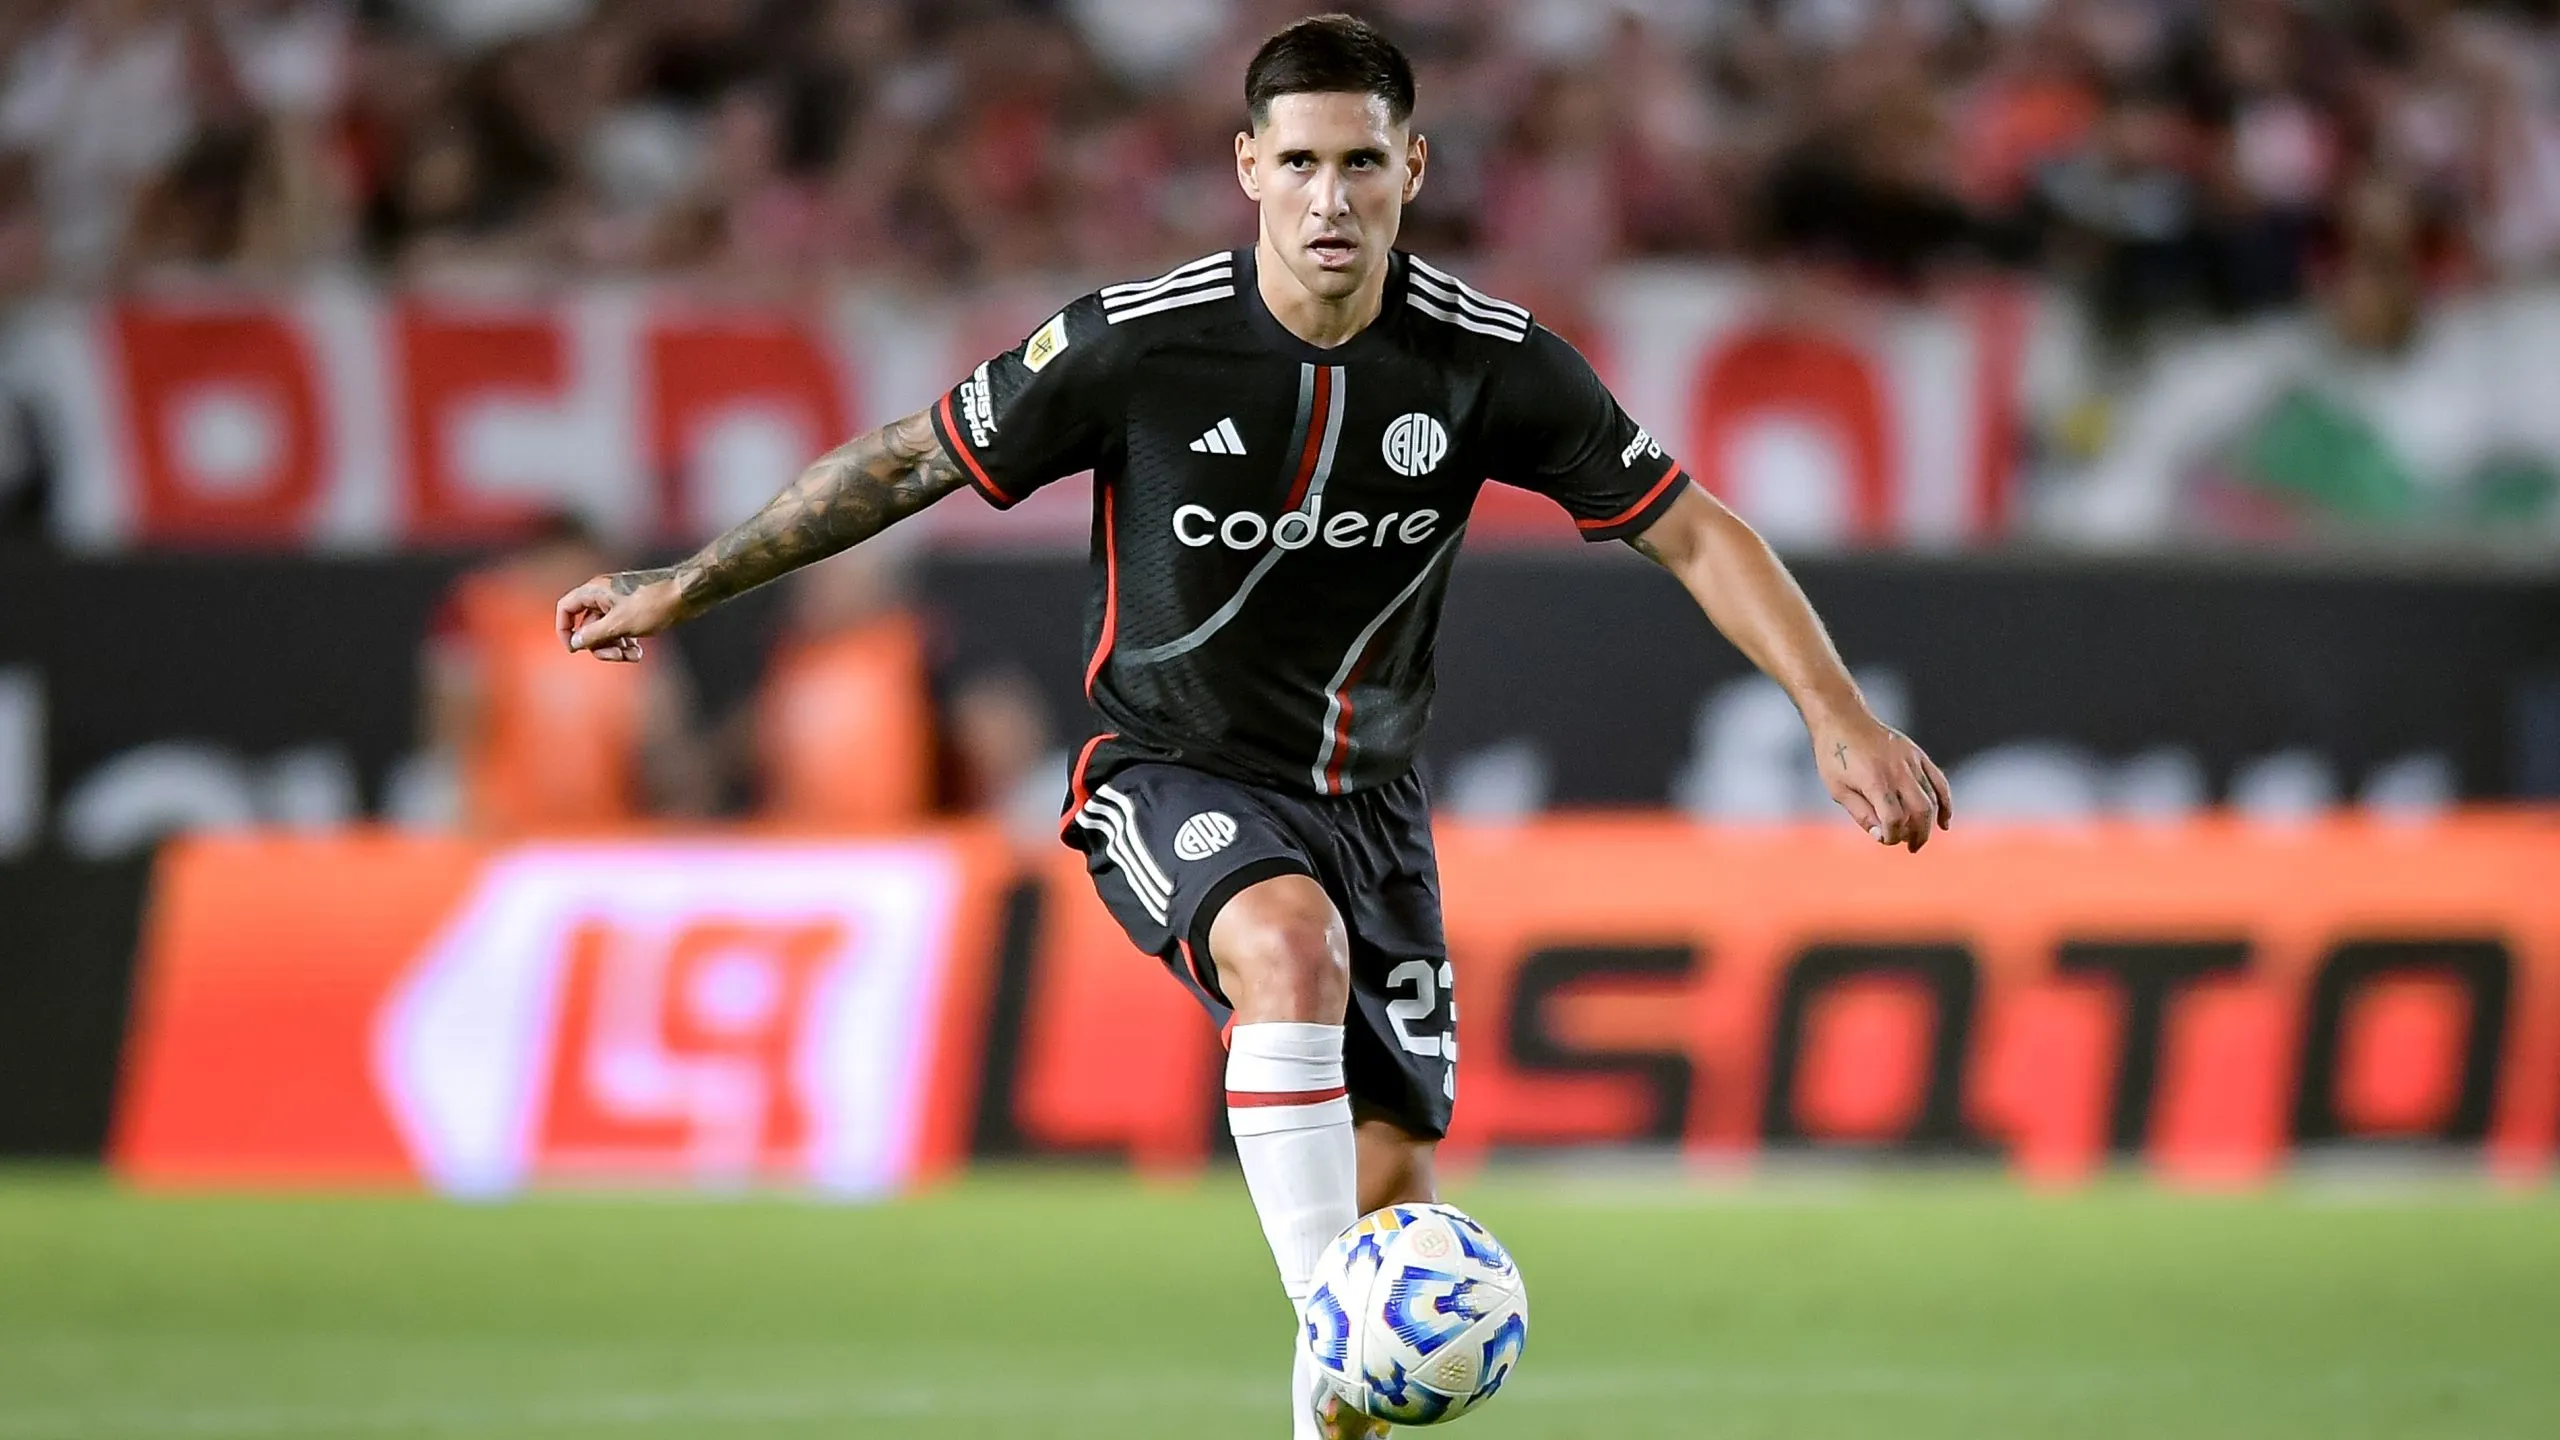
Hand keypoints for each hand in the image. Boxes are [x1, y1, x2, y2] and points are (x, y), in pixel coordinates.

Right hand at [555, 570, 684, 662]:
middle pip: (587, 625)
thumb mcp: (620, 624)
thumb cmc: (654, 603)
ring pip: (605, 631)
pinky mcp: (633, 612)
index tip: (574, 649)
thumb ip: (594, 634)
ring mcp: (619, 604)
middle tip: (617, 656)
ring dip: (615, 647)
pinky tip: (639, 652)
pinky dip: (626, 643)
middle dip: (600, 645)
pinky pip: (620, 630)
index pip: (566, 608)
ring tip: (633, 655)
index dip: (564, 628)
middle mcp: (604, 595)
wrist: (687, 593)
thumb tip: (576, 642)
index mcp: (595, 591)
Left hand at [1807, 708, 1952, 851]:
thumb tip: (1881, 836)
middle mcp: (1897, 771)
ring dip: (1930, 823)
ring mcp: (1910, 761)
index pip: (1894, 819)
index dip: (1893, 836)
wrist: (1842, 718)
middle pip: (1920, 811)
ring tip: (1920, 839)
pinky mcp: (1917, 755)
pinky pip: (1939, 781)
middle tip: (1911, 848)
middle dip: (1918, 835)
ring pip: (1932, 798)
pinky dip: (1945, 803)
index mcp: (1875, 781)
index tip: (1885, 839)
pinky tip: (1944, 822)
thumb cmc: (1834, 755)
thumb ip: (1861, 814)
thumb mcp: (1837, 789)